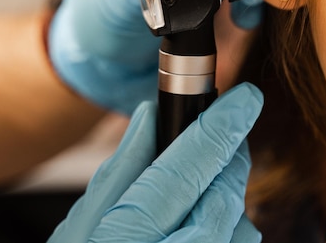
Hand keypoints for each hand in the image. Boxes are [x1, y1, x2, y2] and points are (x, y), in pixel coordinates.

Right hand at [47, 82, 262, 242]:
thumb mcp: (79, 230)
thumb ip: (119, 171)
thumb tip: (149, 117)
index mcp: (126, 242)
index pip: (186, 169)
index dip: (221, 126)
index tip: (246, 97)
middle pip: (223, 196)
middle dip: (231, 157)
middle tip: (227, 134)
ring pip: (241, 226)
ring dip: (230, 198)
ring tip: (203, 191)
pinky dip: (230, 230)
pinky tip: (204, 227)